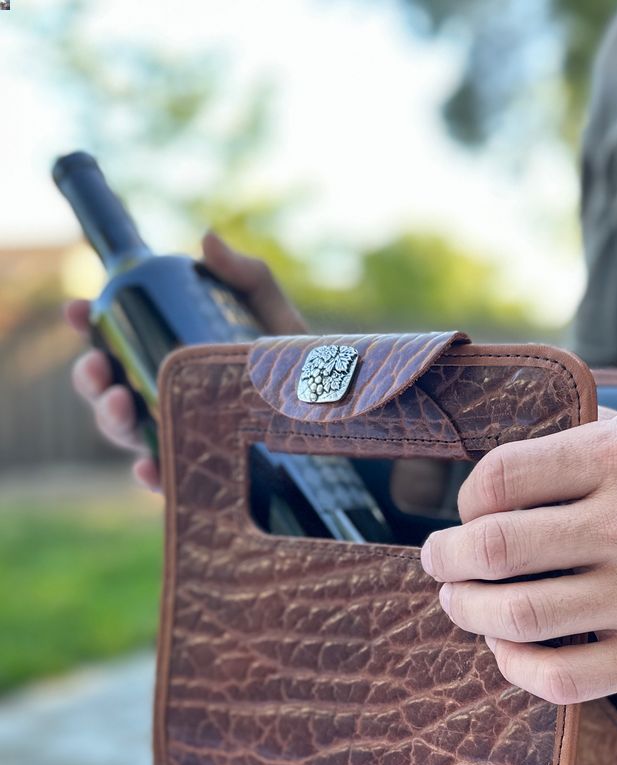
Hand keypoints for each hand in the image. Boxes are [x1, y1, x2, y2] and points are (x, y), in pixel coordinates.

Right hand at [67, 230, 306, 490]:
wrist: (346, 413)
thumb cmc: (304, 363)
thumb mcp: (276, 314)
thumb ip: (246, 276)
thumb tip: (206, 240)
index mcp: (175, 358)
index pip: (120, 340)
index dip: (90, 325)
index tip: (79, 309)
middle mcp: (171, 398)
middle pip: (112, 389)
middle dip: (92, 377)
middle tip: (100, 366)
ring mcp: (186, 436)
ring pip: (129, 434)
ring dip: (111, 420)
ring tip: (120, 404)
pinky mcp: (207, 473)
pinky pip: (170, 481)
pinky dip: (152, 475)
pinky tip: (149, 467)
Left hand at [420, 414, 616, 703]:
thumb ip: (572, 435)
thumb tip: (490, 465)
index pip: (501, 477)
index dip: (467, 499)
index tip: (469, 513)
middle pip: (496, 547)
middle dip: (447, 557)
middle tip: (439, 560)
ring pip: (517, 615)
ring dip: (467, 610)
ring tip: (460, 601)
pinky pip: (557, 676)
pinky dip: (510, 665)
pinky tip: (502, 645)